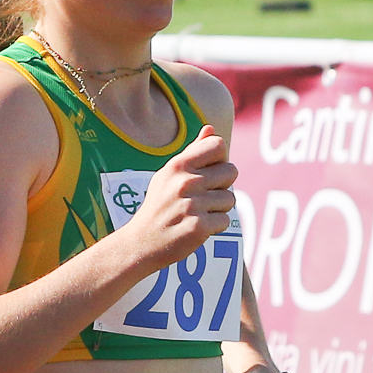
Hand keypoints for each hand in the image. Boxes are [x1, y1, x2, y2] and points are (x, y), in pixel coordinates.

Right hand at [116, 129, 236, 279]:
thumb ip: (192, 152)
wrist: (141, 243)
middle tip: (204, 197)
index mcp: (178, 165)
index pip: (218, 145)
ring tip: (198, 214)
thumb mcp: (168, 175)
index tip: (208, 173)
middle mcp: (185, 182)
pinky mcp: (198, 227)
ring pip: (230, 199)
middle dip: (223, 185)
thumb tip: (210, 129)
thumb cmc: (158, 206)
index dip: (219, 159)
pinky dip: (215, 227)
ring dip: (219, 209)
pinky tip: (198, 227)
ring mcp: (192, 205)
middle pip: (231, 172)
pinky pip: (225, 221)